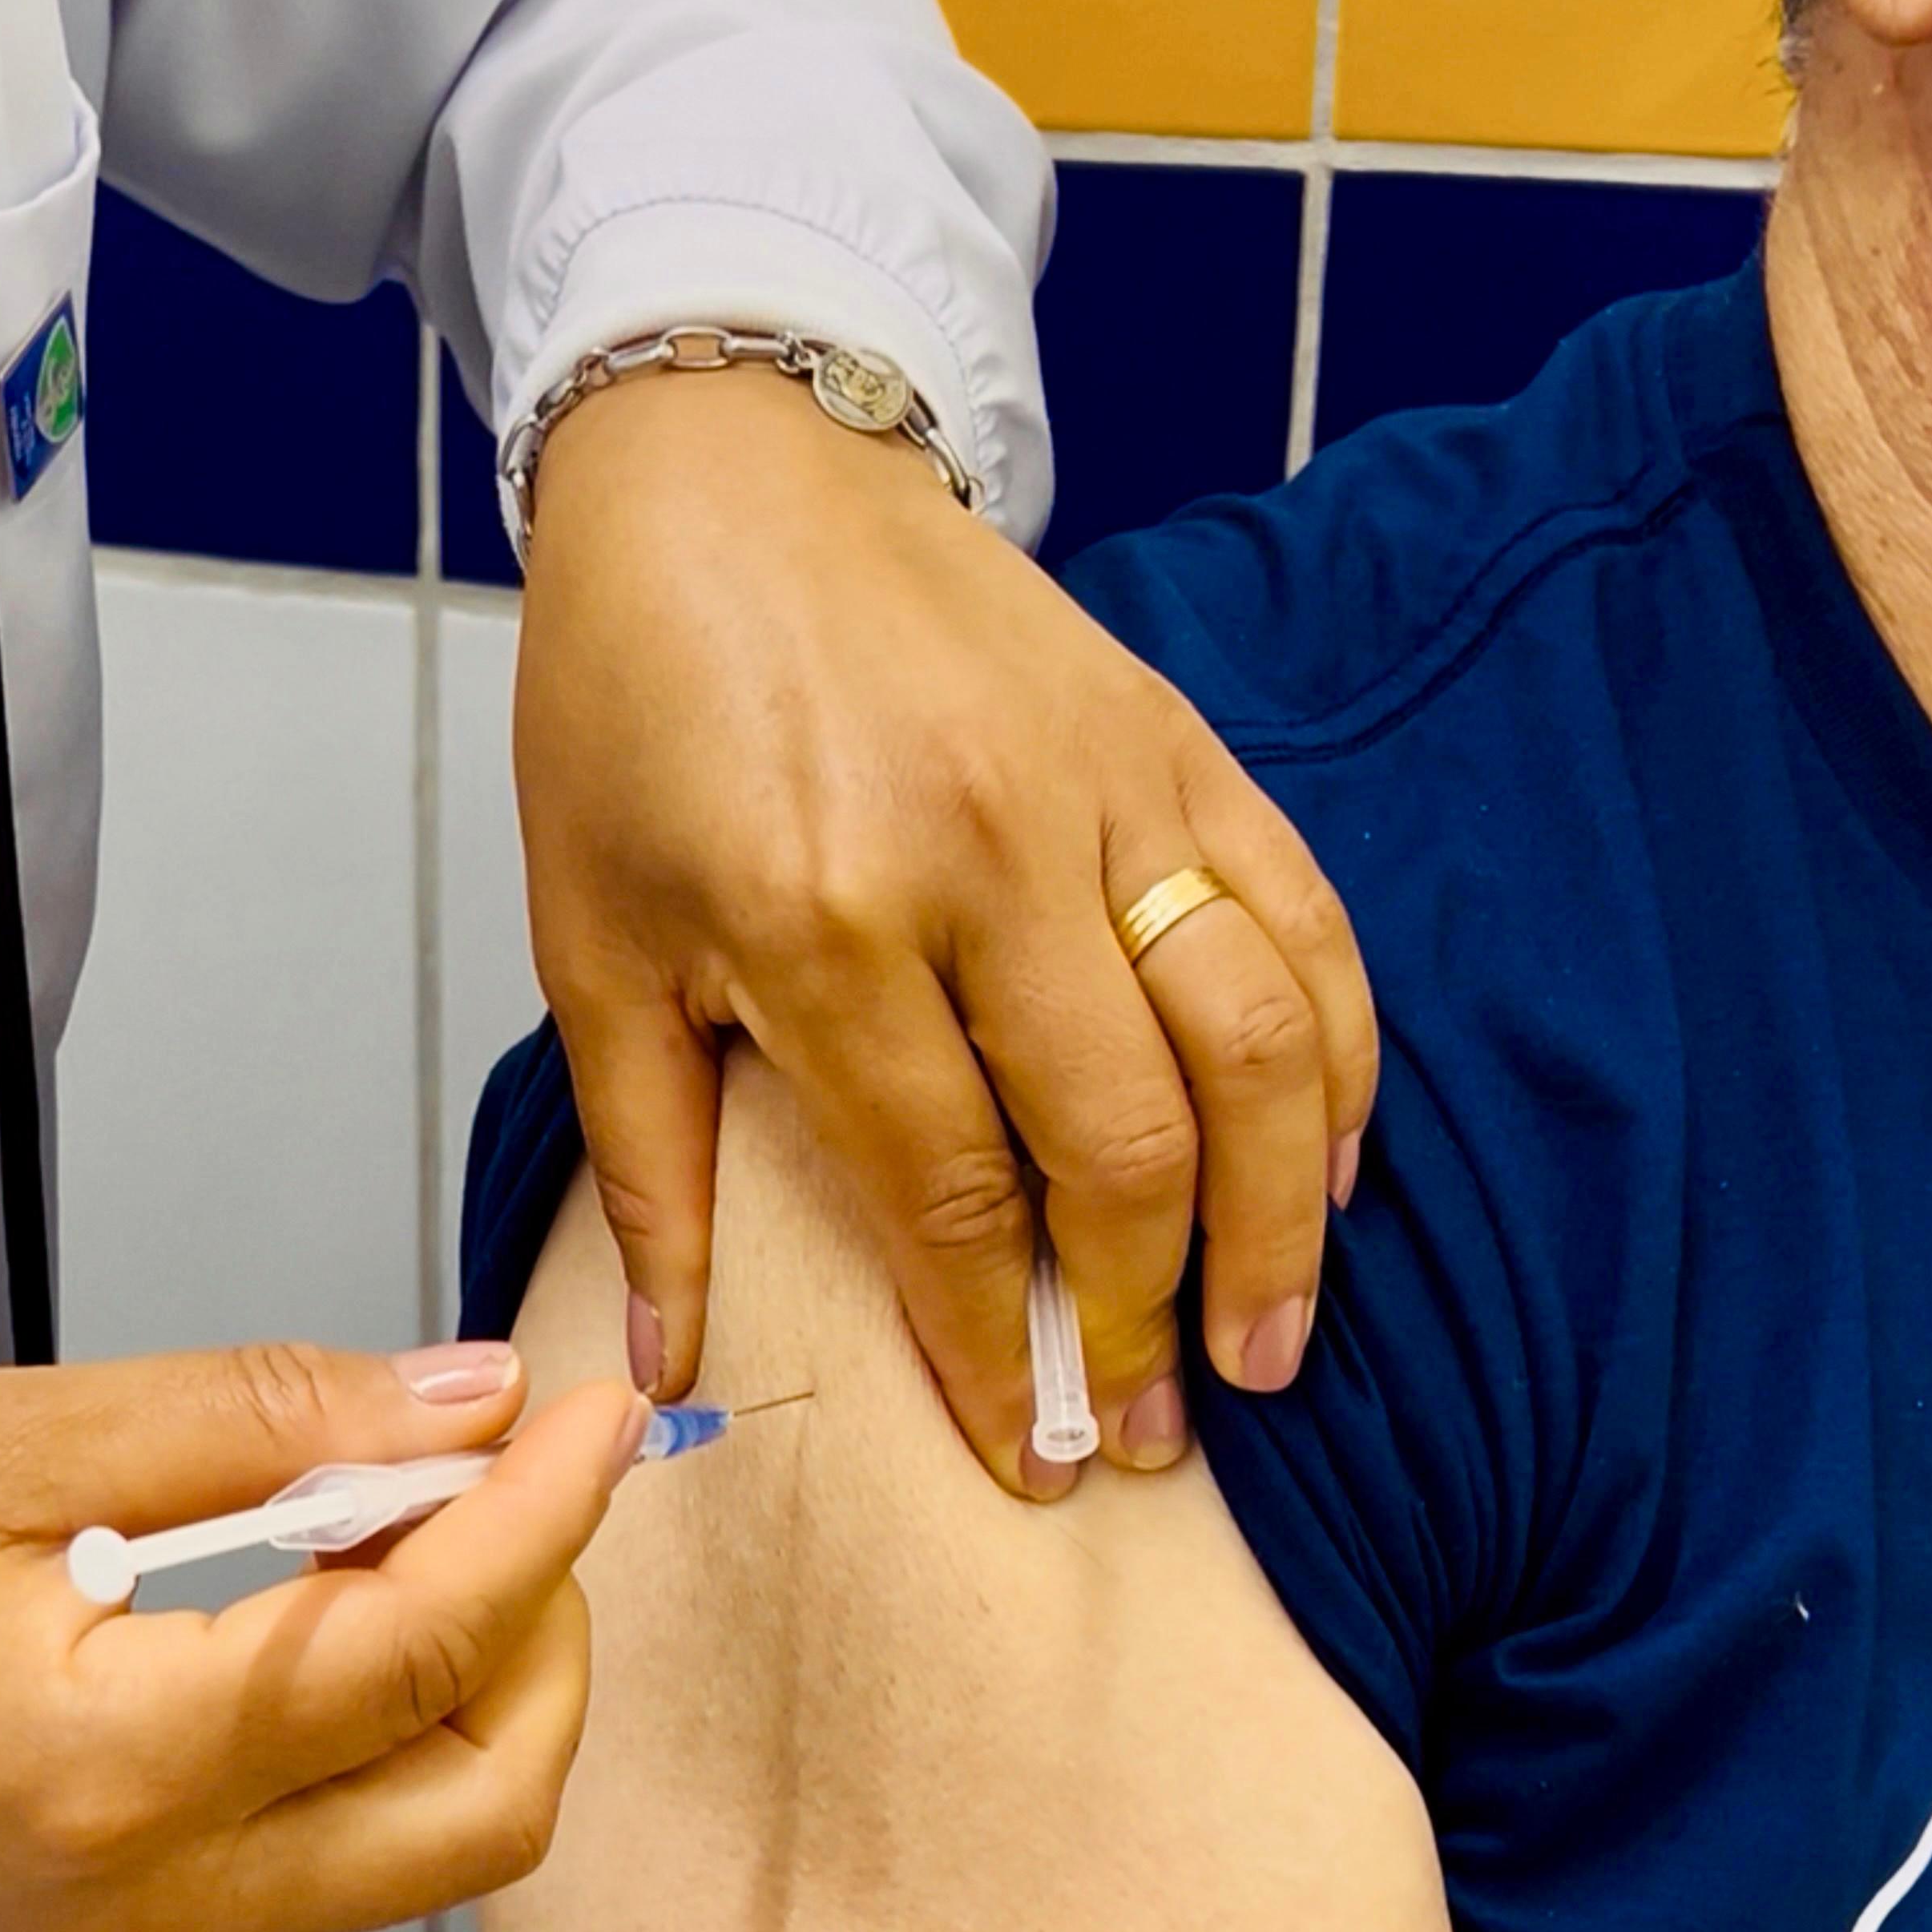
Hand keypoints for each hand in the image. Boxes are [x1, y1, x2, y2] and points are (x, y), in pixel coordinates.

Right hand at [0, 1343, 645, 1931]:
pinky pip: (351, 1853)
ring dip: (488, 1688)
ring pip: (437, 1845)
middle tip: (520, 1484)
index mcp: (115, 1769)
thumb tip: (465, 1405)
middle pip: (484, 1807)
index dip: (541, 1518)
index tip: (599, 1408)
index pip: (415, 1651)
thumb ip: (259, 1420)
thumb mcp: (4, 1435)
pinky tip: (353, 1605)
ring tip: (432, 1527)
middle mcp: (164, 1899)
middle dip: (550, 1637)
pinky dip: (400, 1731)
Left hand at [515, 363, 1378, 1493]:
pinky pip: (1299, 918)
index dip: (998, 1350)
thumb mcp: (592, 945)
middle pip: (1123, 1142)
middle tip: (1155, 1435)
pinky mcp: (1175, 741)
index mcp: (819, 920)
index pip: (949, 1192)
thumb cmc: (632, 713)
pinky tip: (1336, 1166)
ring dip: (1285, 1217)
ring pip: (1254, 1041)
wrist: (728, 472)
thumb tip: (669, 1366)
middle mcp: (982, 859)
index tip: (1030, 1460)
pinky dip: (1340, 1055)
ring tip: (1269, 1346)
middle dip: (1149, 1320)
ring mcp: (1103, 791)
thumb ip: (651, 1167)